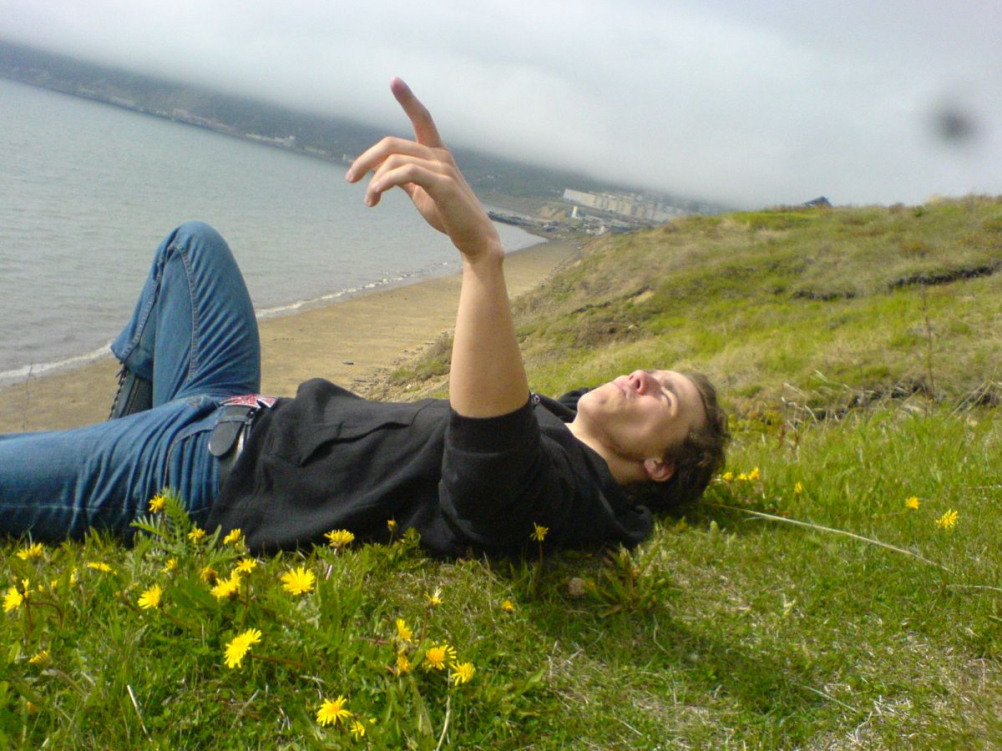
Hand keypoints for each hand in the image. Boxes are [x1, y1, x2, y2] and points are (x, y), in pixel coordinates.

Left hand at [346, 78, 500, 261]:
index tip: (394, 80)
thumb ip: (405, 179)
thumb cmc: (449, 216)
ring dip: (374, 181)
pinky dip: (385, 181)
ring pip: (394, 160)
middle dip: (365, 159)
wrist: (474, 239)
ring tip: (369, 201)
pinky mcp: (443, 184)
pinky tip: (375, 195)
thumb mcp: (422, 194)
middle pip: (391, 143)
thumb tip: (383, 173)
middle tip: (350, 178)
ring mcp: (443, 168)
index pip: (422, 119)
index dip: (408, 99)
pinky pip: (406, 173)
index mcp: (436, 154)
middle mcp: (440, 155)